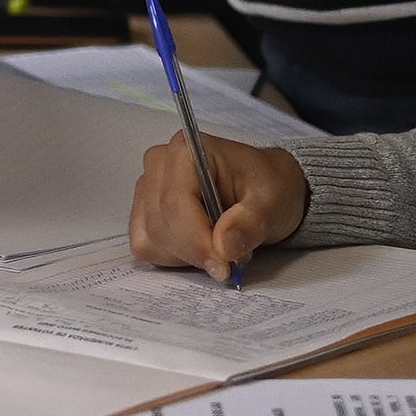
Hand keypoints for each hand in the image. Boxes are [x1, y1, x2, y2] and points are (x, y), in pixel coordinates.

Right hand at [130, 132, 308, 279]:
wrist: (263, 188)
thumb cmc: (266, 185)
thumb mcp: (271, 201)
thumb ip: (249, 222)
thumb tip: (223, 246)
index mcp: (185, 151)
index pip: (175, 202)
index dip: (197, 240)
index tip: (225, 264)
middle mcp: (159, 165)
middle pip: (162, 223)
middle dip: (197, 251)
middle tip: (233, 258)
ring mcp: (147, 189)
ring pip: (152, 238)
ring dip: (188, 255)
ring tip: (220, 244)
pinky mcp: (143, 212)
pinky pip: (146, 246)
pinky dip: (174, 257)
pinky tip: (199, 247)